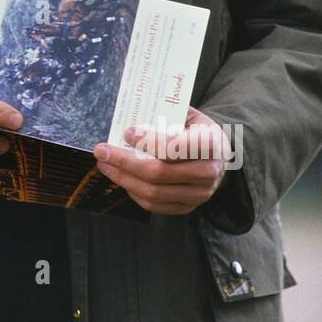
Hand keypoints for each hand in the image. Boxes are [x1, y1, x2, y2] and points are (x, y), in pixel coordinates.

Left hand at [92, 105, 232, 215]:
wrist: (220, 156)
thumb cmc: (197, 130)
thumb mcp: (189, 114)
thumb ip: (164, 114)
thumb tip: (130, 118)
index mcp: (210, 143)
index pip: (174, 148)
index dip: (147, 141)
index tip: (126, 133)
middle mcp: (208, 172)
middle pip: (158, 173)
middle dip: (124, 162)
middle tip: (102, 151)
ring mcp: (199, 194)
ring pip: (153, 193)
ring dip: (123, 179)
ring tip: (105, 165)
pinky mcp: (189, 207)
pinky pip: (155, 206)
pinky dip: (134, 192)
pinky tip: (122, 178)